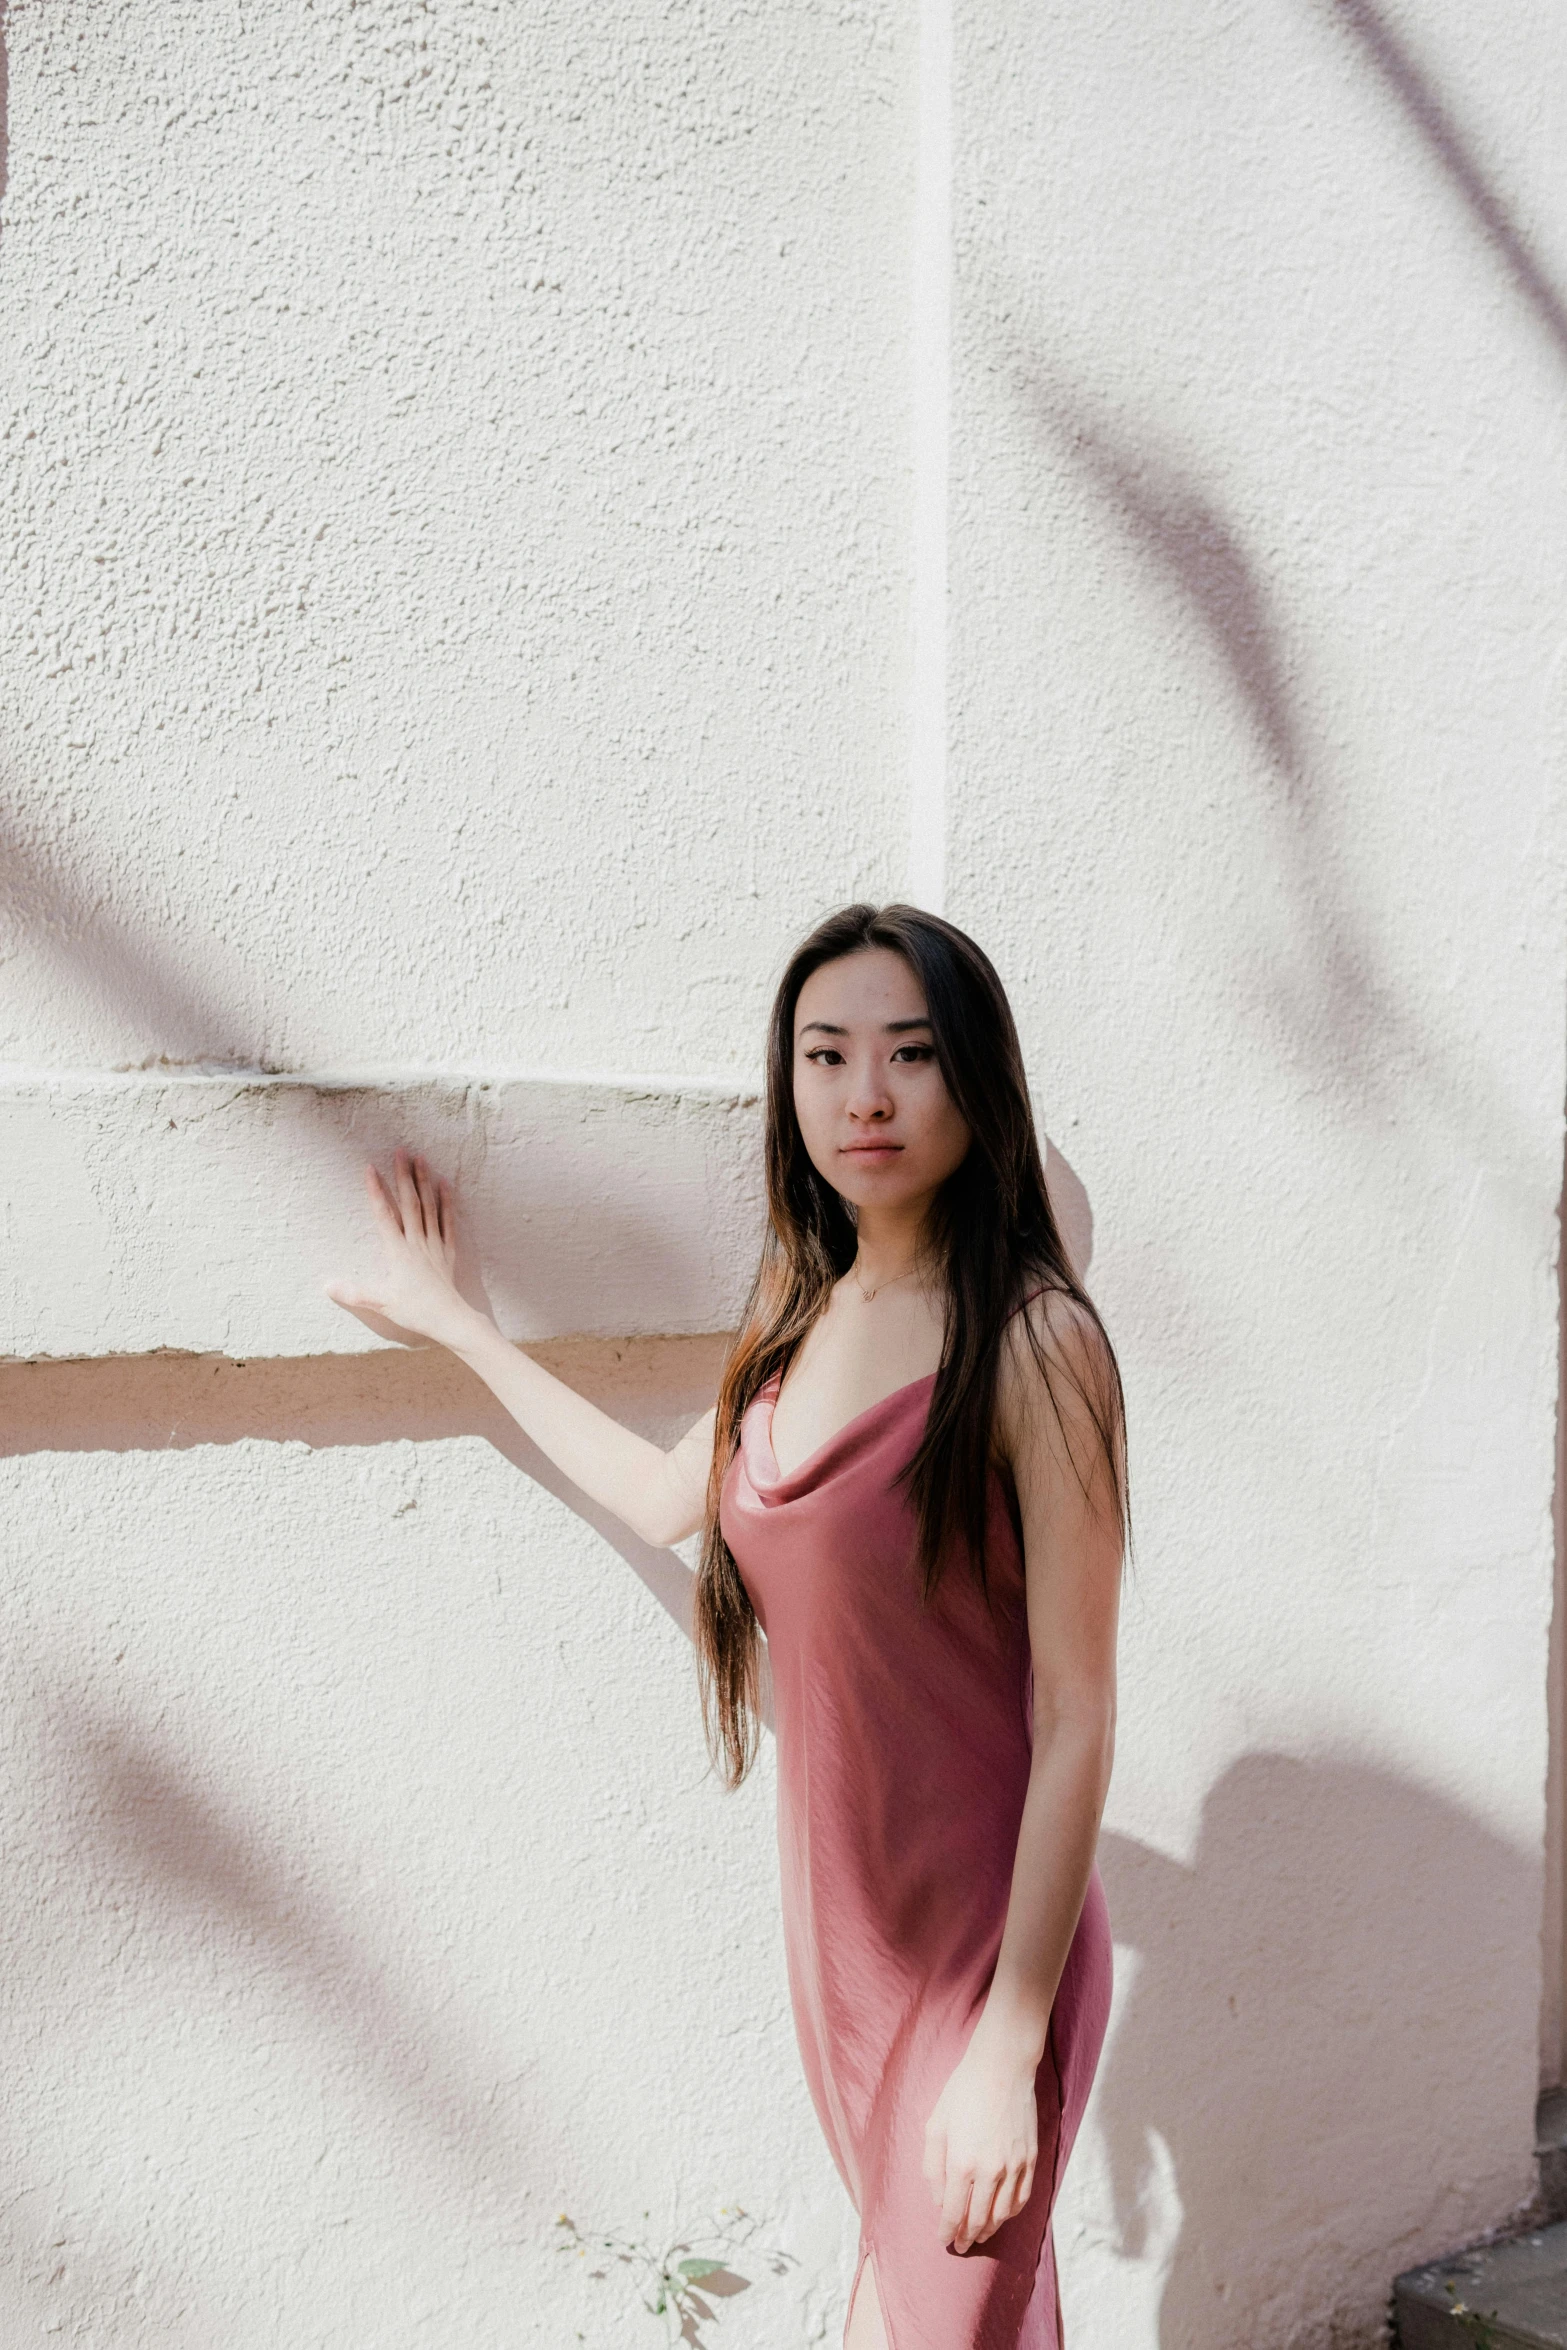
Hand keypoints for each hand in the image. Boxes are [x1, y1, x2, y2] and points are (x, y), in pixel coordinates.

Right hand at [326, 1149, 484, 1353]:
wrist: (449, 1319)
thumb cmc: (414, 1311)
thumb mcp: (380, 1304)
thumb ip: (353, 1293)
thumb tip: (326, 1285)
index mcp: (398, 1252)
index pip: (384, 1215)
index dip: (376, 1191)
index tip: (370, 1168)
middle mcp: (416, 1242)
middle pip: (409, 1203)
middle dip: (403, 1176)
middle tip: (401, 1150)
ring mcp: (434, 1244)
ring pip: (429, 1206)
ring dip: (424, 1181)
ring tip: (421, 1158)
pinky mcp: (447, 1250)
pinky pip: (448, 1221)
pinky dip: (446, 1201)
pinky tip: (445, 1184)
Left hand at [922, 2031, 1039, 2251]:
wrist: (1002, 2067)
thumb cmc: (963, 2092)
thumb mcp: (936, 2125)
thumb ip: (934, 2168)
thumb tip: (940, 2201)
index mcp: (962, 2163)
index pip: (954, 2213)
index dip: (948, 2232)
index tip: (944, 2240)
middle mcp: (990, 2171)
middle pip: (978, 2219)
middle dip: (967, 2237)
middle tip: (960, 2246)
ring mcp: (1014, 2167)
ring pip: (1002, 2214)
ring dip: (989, 2229)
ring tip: (979, 2235)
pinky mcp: (1031, 2160)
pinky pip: (1022, 2198)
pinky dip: (1010, 2213)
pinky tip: (1001, 2215)